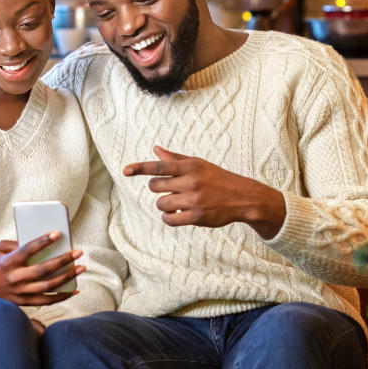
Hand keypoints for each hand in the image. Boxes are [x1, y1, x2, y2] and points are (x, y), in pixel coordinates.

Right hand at [0, 231, 83, 305]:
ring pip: (47, 286)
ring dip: (67, 277)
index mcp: (7, 262)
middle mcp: (14, 278)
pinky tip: (75, 289)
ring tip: (81, 268)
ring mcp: (19, 292)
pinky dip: (62, 296)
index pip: (27, 250)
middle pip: (42, 270)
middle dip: (63, 260)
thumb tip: (41, 243)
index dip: (42, 242)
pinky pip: (46, 301)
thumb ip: (17, 244)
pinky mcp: (23, 302)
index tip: (57, 234)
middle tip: (78, 252)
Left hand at [123, 146, 286, 238]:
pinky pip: (170, 219)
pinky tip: (175, 215)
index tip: (125, 170)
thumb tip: (155, 149)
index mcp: (190, 167)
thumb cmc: (217, 178)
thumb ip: (175, 159)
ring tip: (177, 203)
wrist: (242, 197)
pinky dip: (168, 217)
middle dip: (158, 189)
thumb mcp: (199, 164)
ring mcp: (194, 200)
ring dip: (164, 205)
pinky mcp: (197, 216)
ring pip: (161, 204)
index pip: (160, 166)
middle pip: (156, 186)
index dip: (140, 168)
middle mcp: (191, 182)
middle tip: (171, 190)